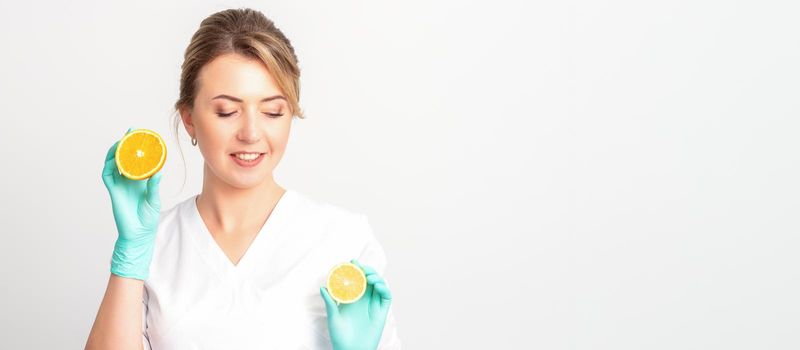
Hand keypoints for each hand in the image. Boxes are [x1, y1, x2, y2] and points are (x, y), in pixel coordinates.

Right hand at [101, 127, 162, 279]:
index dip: (137, 149)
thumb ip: (153, 186)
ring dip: (115, 152)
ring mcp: (119, 185)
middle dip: (125, 145)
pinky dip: (109, 166)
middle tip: (130, 133)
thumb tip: (157, 172)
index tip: (141, 136)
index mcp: (139, 181)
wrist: (139, 233)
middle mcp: (128, 181)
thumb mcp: (153, 199)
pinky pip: (108, 176)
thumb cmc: (147, 218)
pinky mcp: (113, 192)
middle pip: (123, 158)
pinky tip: (113, 158)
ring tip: (120, 142)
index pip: (137, 161)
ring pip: (113, 164)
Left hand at [319, 259, 392, 349]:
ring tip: (368, 276)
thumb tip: (322, 287)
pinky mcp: (382, 313)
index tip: (352, 262)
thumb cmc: (340, 337)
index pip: (357, 281)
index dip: (356, 270)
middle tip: (361, 267)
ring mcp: (374, 306)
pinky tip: (377, 285)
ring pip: (380, 286)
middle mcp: (364, 301)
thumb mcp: (333, 318)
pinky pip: (386, 297)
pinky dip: (384, 288)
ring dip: (377, 277)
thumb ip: (330, 303)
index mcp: (353, 300)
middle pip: (370, 280)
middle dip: (367, 270)